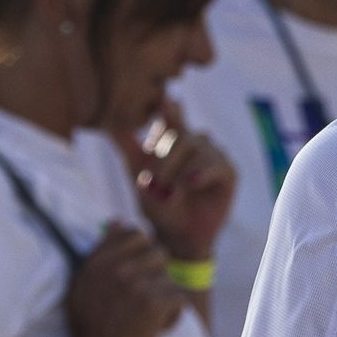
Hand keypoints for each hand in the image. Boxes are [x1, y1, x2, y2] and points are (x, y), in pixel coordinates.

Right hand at [65, 224, 188, 336]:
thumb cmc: (89, 327)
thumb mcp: (84, 284)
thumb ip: (102, 252)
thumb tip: (118, 221)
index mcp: (98, 260)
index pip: (135, 234)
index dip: (143, 254)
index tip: (137, 277)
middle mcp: (115, 268)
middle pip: (158, 253)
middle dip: (157, 277)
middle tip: (142, 302)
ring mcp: (134, 284)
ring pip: (170, 278)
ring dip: (164, 299)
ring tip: (146, 318)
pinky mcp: (152, 303)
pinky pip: (179, 298)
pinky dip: (173, 317)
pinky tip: (156, 328)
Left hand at [126, 115, 237, 259]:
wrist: (176, 235)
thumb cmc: (156, 204)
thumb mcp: (136, 174)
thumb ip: (126, 146)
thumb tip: (107, 122)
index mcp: (174, 139)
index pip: (171, 115)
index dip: (169, 108)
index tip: (165, 101)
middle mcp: (195, 142)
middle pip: (181, 135)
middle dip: (164, 159)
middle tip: (153, 183)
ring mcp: (213, 155)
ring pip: (198, 148)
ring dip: (180, 170)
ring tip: (170, 193)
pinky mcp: (228, 172)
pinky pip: (217, 164)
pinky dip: (203, 173)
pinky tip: (192, 182)